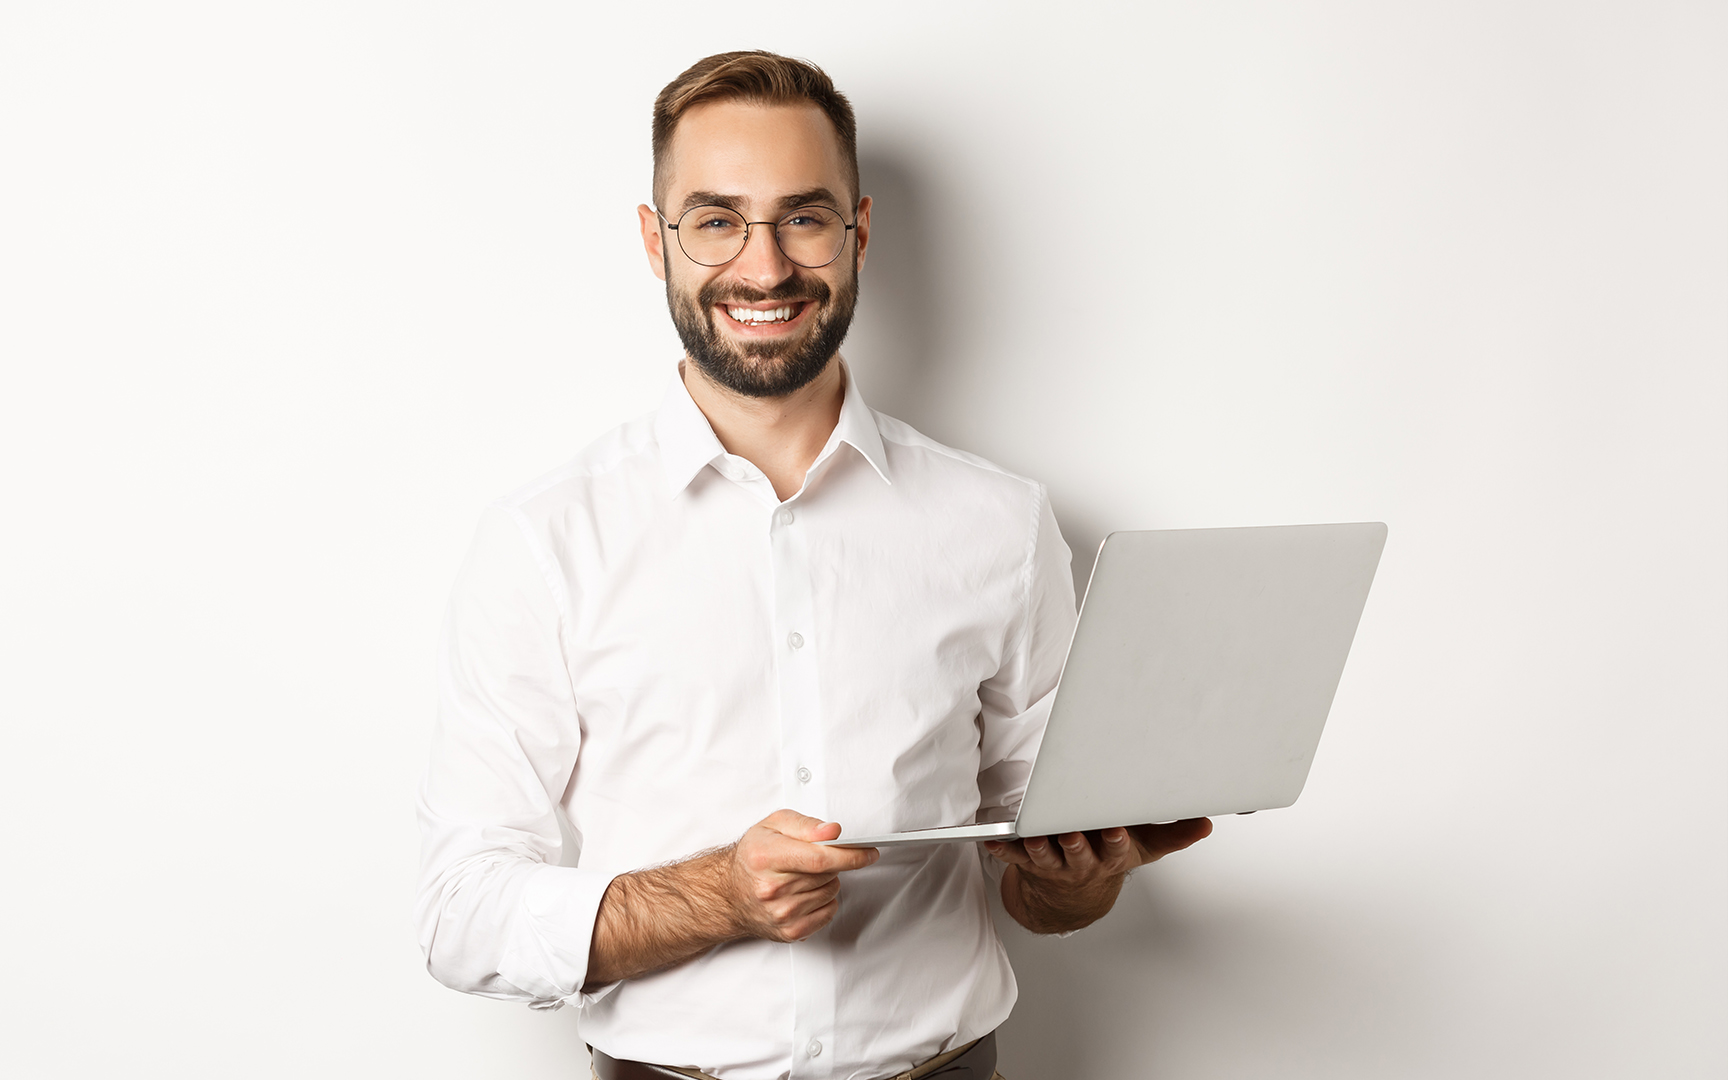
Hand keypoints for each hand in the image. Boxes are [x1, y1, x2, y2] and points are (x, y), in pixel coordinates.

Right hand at [726, 810, 879, 941]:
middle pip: (828, 875)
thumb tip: (832, 832)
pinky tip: (806, 893)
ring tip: (804, 876)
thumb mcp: (774, 825)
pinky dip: (824, 902)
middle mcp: (771, 888)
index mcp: (766, 857)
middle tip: (815, 858)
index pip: (819, 858)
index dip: (850, 855)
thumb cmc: (753, 856)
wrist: (729, 892)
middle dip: (833, 863)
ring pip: (831, 893)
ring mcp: (780, 914)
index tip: (869, 852)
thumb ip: (806, 825)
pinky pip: (827, 913)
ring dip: (827, 882)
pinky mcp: (788, 932)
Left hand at [985, 818, 1211, 932]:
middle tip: (1071, 832)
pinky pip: (1014, 857)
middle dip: (1075, 843)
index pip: (1115, 850)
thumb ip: (1173, 835)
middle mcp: (1083, 863)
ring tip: (1032, 836)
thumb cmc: (1108, 859)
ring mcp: (1055, 864)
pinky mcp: (1030, 864)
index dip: (1114, 841)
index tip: (1114, 830)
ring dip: (1038, 847)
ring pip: (1046, 857)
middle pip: (1078, 853)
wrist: (1073, 898)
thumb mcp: (1143, 850)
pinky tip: (990, 840)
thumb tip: (1205, 824)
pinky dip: (1002, 849)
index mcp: (1110, 857)